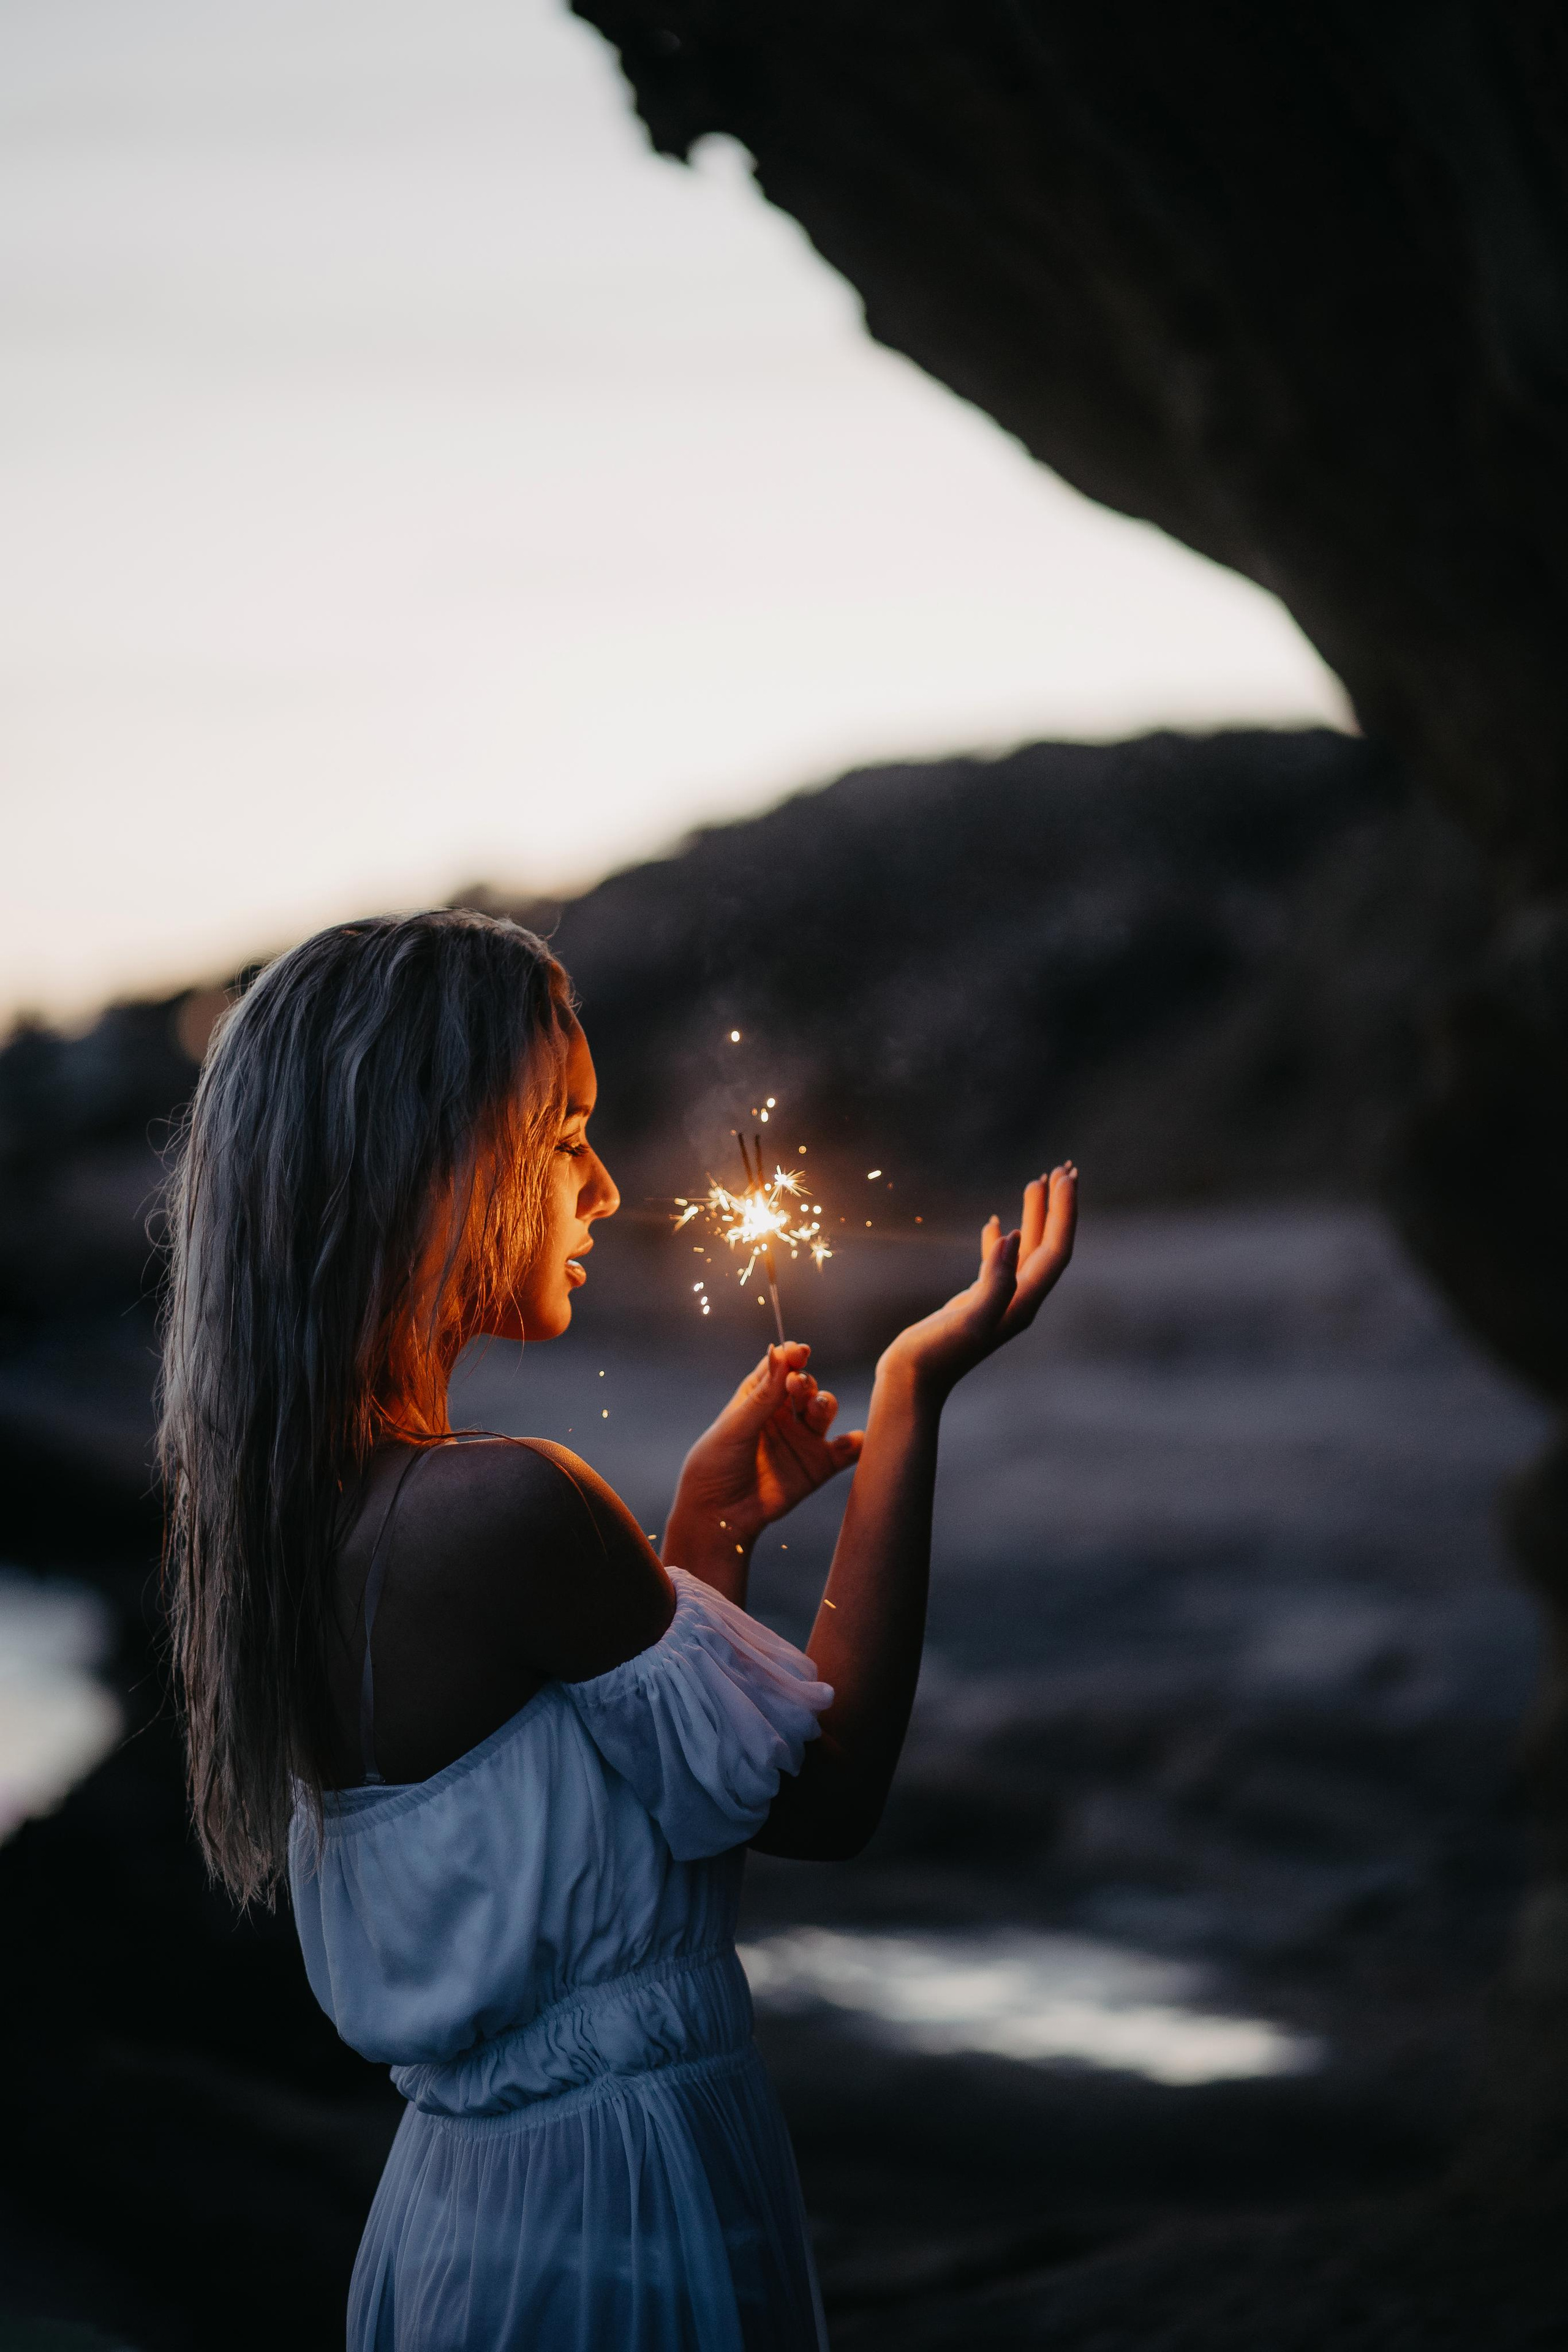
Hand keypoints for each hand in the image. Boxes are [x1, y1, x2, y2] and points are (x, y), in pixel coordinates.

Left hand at [664, 1343, 863, 1571]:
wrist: (719, 1514)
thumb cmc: (716, 1463)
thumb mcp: (736, 1426)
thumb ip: (764, 1394)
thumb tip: (781, 1352)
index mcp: (758, 1397)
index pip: (780, 1369)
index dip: (790, 1357)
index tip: (798, 1351)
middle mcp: (783, 1414)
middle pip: (805, 1387)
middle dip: (805, 1382)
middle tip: (797, 1384)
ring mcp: (802, 1439)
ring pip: (824, 1410)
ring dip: (825, 1403)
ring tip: (818, 1406)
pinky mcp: (818, 1465)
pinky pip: (844, 1451)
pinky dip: (855, 1443)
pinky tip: (854, 1440)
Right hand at [876, 1165, 1077, 1401]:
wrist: (911, 1382)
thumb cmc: (936, 1355)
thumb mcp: (969, 1320)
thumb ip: (994, 1282)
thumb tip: (1013, 1238)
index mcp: (1023, 1303)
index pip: (1056, 1250)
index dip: (1064, 1212)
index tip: (1067, 1176)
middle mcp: (1018, 1301)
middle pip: (1049, 1245)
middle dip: (1058, 1207)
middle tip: (1064, 1168)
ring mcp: (998, 1301)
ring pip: (1025, 1249)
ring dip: (1035, 1215)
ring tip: (1038, 1181)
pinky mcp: (977, 1302)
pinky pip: (997, 1263)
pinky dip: (999, 1238)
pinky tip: (995, 1221)